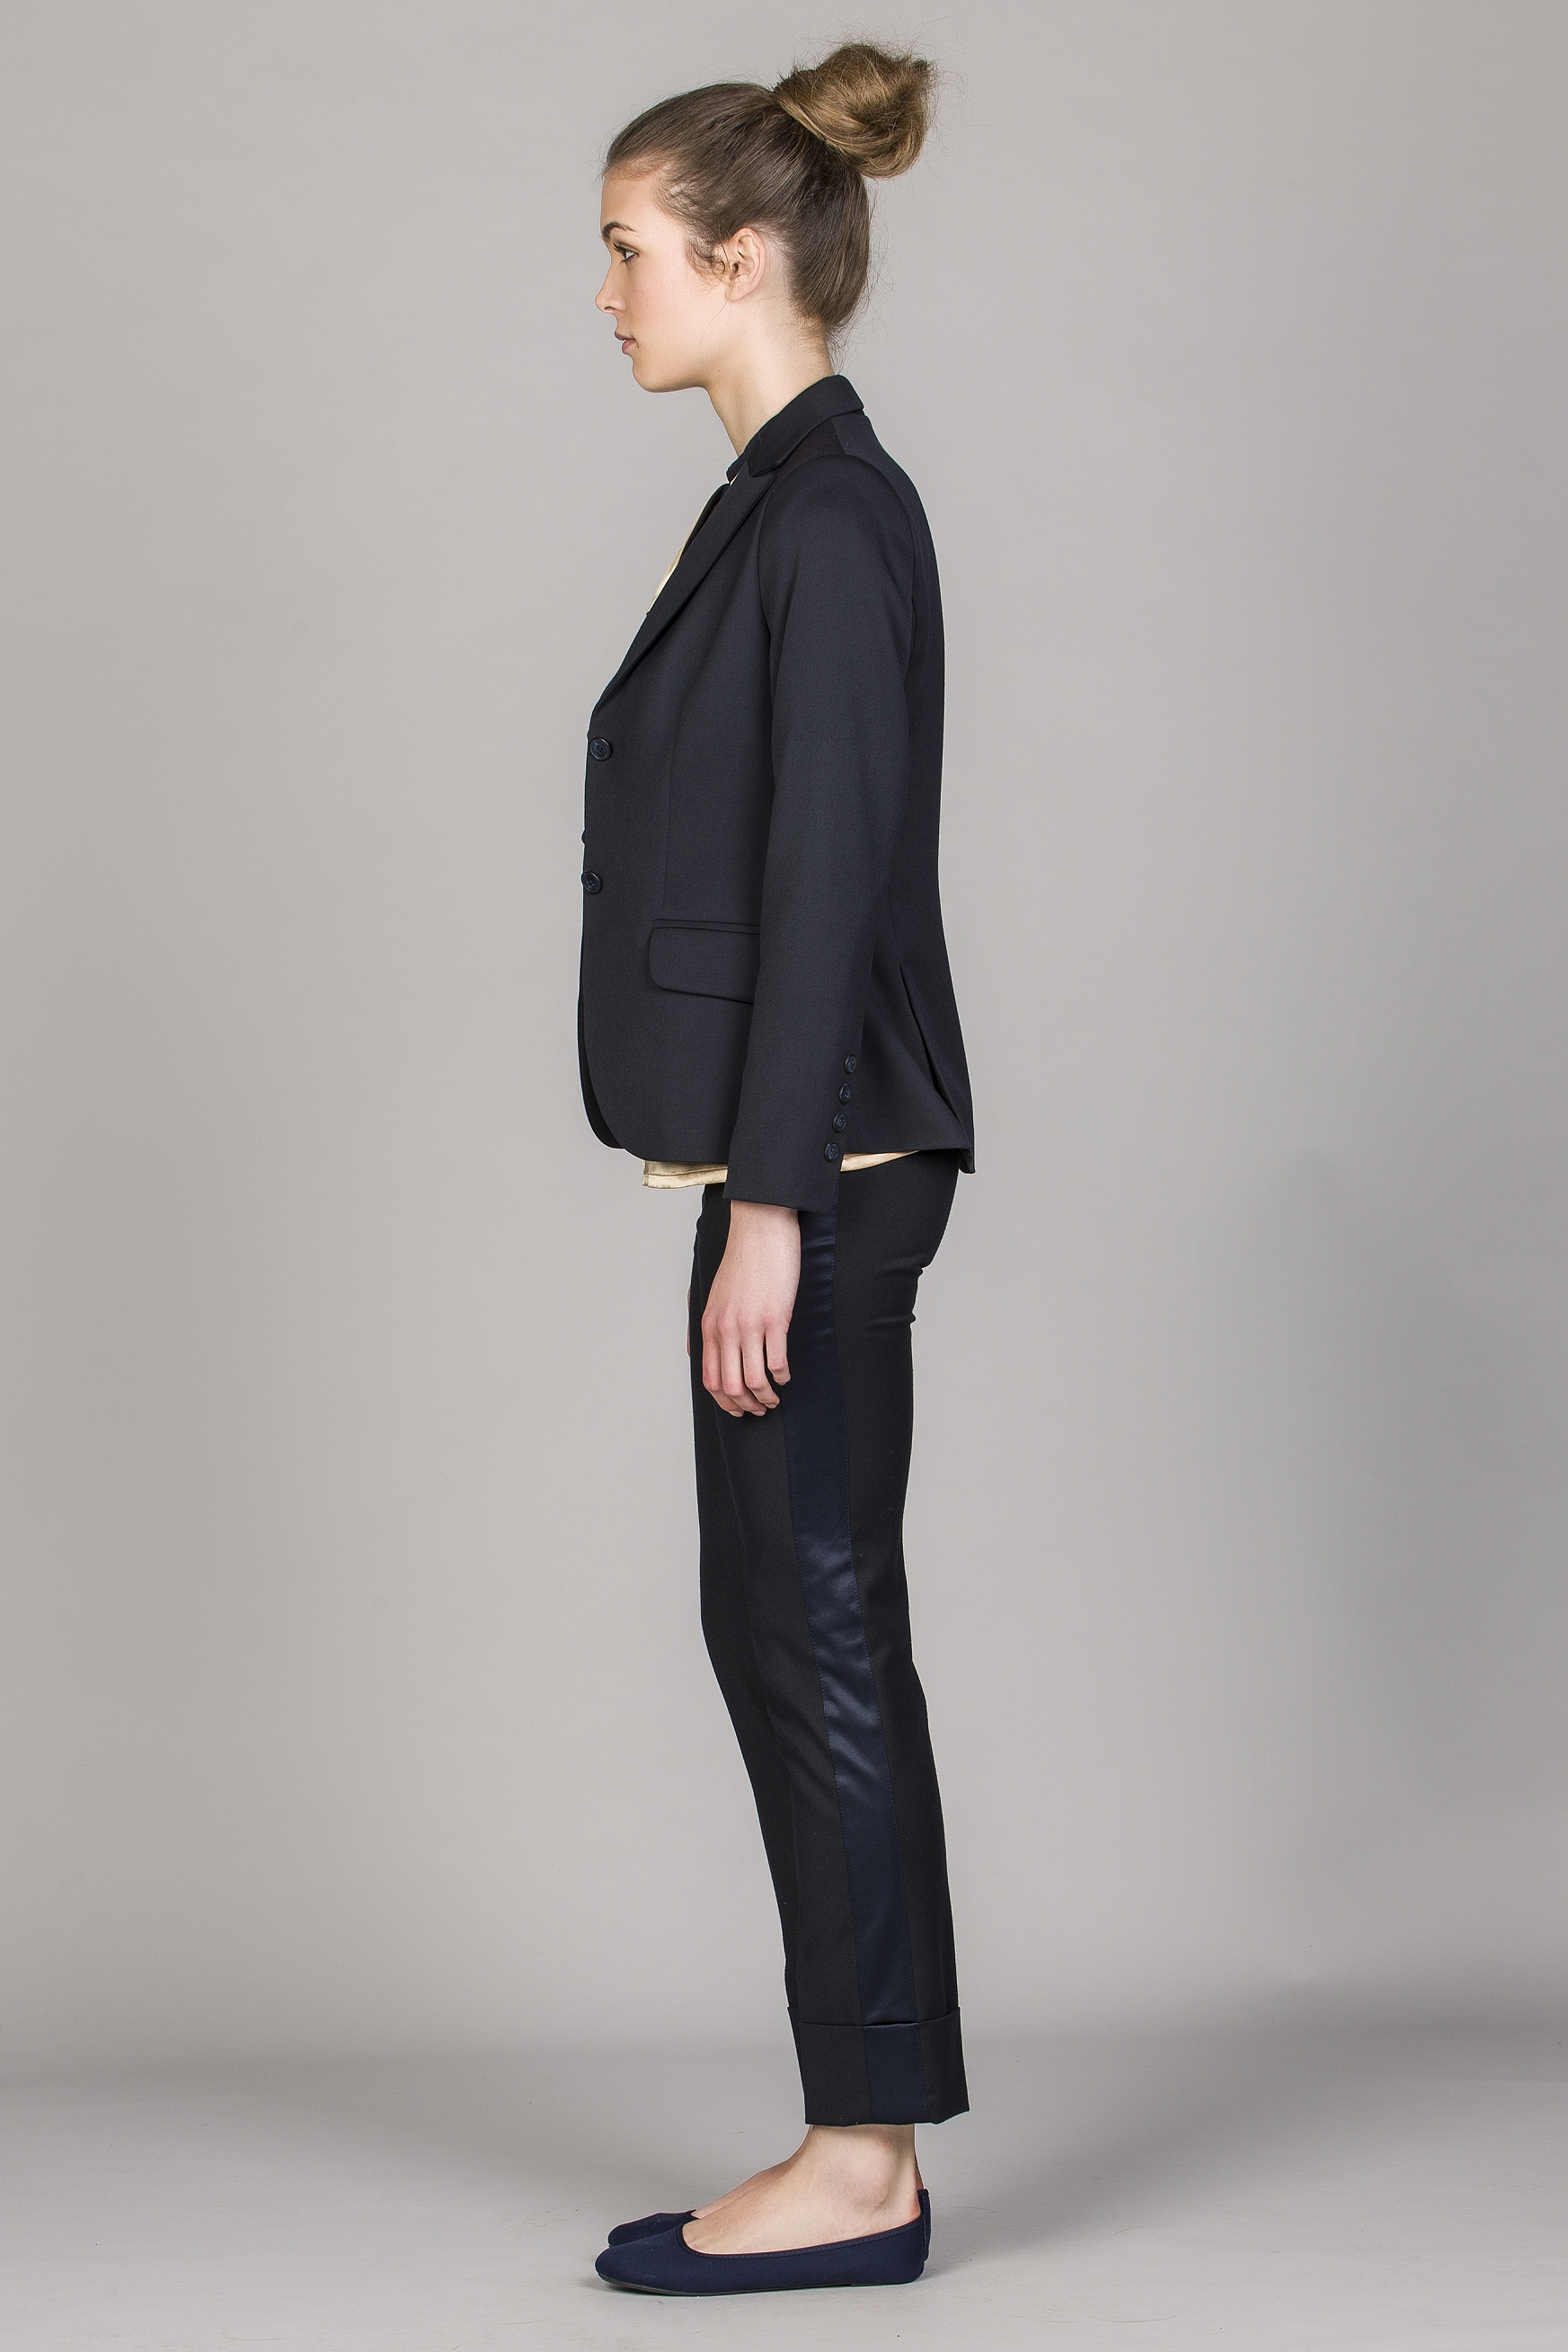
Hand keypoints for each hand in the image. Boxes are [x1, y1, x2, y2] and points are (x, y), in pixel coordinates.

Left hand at [701, 1201, 799, 1416]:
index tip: (738, 1410)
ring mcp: (750, 1324)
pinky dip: (781, 1375)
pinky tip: (785, 1375)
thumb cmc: (742, 1262)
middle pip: (731, 1385)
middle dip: (746, 1405)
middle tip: (761, 1408)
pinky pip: (776, 1360)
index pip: (710, 1377)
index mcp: (710, 1325)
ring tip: (775, 1397)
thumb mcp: (713, 1295)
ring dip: (766, 1396)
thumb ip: (706, 1325)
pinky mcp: (774, 1318)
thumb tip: (697, 1352)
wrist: (760, 1230)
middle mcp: (726, 1328)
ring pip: (754, 1379)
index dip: (724, 1401)